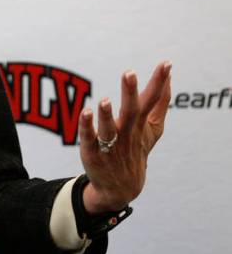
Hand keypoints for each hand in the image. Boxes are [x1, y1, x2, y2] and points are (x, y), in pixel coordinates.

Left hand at [77, 61, 171, 212]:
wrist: (120, 189)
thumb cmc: (134, 151)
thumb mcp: (151, 130)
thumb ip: (158, 105)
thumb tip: (168, 79)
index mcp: (141, 125)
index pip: (151, 102)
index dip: (159, 83)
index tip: (166, 64)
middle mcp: (127, 134)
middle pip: (130, 113)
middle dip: (130, 94)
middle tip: (129, 73)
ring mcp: (110, 145)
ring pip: (109, 130)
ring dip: (107, 116)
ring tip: (105, 100)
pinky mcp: (93, 153)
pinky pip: (89, 139)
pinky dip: (87, 127)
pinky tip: (86, 112)